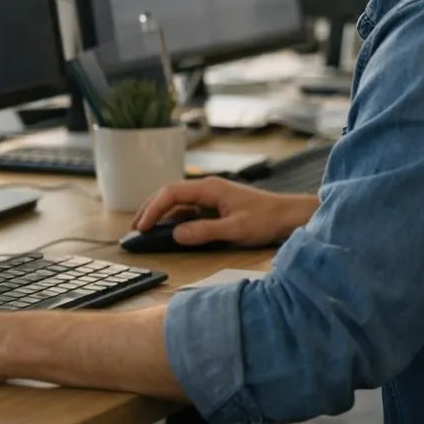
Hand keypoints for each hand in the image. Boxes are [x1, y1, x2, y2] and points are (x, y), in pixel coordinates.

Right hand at [133, 177, 318, 247]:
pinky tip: (168, 232)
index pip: (171, 193)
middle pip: (170, 195)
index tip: (141, 227)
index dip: (152, 209)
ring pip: (178, 203)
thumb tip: (176, 235)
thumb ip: (204, 231)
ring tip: (145, 231)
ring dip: (161, 216)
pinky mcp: (216, 206)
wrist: (289, 215)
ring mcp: (212, 197)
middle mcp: (208, 189)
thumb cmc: (267, 218)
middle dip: (150, 210)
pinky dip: (175, 220)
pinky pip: (189, 210)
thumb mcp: (235, 229)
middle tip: (134, 229)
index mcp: (210, 188)